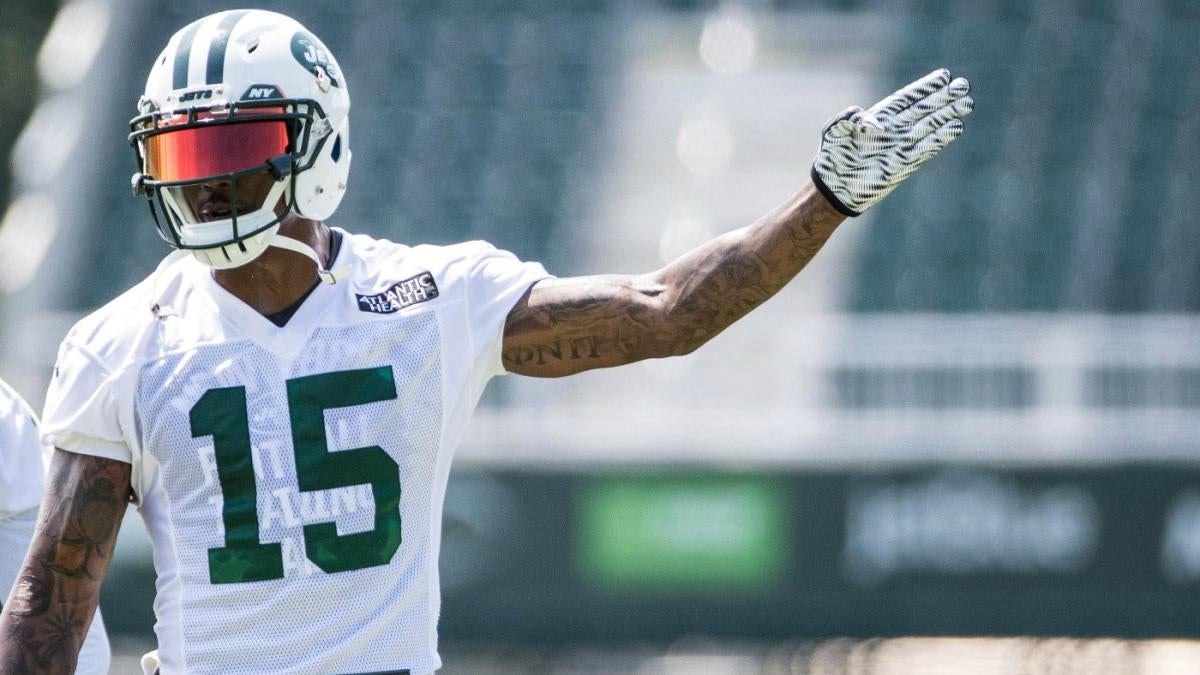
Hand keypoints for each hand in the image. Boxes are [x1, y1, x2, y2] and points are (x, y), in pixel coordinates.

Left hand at [811, 68, 973, 216]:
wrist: (834, 186)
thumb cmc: (832, 156)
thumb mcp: (834, 130)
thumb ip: (849, 118)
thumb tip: (874, 123)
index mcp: (880, 117)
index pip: (907, 98)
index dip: (925, 87)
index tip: (944, 76)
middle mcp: (894, 130)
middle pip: (923, 109)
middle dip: (943, 98)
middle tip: (964, 85)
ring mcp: (900, 146)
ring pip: (929, 127)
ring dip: (947, 115)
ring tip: (967, 103)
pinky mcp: (904, 164)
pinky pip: (926, 149)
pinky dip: (941, 139)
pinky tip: (956, 128)